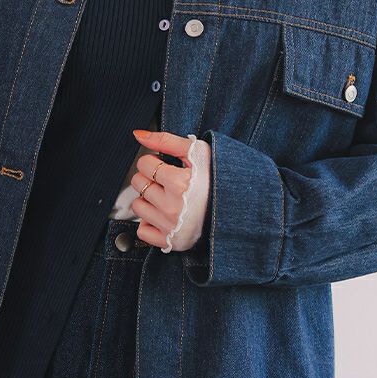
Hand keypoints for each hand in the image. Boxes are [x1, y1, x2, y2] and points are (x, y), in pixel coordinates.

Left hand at [130, 128, 209, 251]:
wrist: (238, 205)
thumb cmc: (218, 177)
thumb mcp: (197, 152)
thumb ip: (165, 140)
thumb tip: (138, 135)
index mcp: (179, 183)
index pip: (144, 164)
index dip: (154, 161)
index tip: (165, 165)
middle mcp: (173, 207)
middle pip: (138, 183)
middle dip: (150, 178)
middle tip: (167, 180)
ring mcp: (171, 226)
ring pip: (137, 206)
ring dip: (148, 199)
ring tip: (167, 196)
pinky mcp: (171, 242)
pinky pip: (142, 231)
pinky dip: (149, 222)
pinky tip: (164, 214)